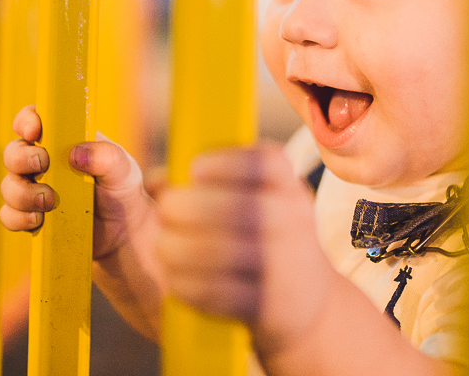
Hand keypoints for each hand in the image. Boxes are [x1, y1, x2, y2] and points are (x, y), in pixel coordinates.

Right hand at [0, 105, 164, 338]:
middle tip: (43, 165)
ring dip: (22, 193)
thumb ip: (106, 156)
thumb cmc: (122, 191)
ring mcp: (34, 190)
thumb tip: (77, 154)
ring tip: (49, 202)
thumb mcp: (123, 169)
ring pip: (9, 185)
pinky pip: (9, 216)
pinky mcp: (31, 217)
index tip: (34, 131)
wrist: (124, 233)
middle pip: (13, 152)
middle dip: (21, 158)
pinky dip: (19, 218)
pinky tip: (39, 221)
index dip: (27, 120)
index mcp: (63, 140)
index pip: (34, 120)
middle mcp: (44, 162)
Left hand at [155, 143, 334, 358]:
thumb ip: (211, 187)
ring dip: (181, 247)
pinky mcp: (270, 306)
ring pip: (224, 252)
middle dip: (189, 206)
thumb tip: (157, 180)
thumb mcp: (258, 203)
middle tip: (164, 210)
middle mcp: (295, 222)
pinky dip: (189, 285)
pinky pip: (220, 293)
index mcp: (290, 188)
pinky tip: (175, 280)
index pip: (265, 163)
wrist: (310, 303)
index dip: (226, 163)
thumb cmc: (266, 240)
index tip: (195, 169)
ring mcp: (287, 266)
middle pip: (239, 207)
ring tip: (165, 247)